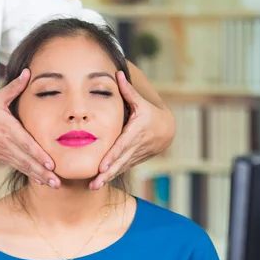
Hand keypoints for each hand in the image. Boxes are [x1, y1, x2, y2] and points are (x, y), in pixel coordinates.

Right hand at [0, 69, 59, 187]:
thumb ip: (14, 87)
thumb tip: (27, 72)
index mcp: (6, 128)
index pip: (26, 143)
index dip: (38, 154)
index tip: (51, 163)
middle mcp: (6, 144)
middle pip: (27, 160)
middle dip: (43, 172)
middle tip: (57, 182)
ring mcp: (3, 153)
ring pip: (24, 167)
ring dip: (39, 177)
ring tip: (54, 185)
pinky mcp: (1, 159)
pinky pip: (18, 168)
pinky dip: (30, 175)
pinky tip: (41, 181)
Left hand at [89, 71, 175, 190]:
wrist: (166, 131)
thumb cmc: (150, 114)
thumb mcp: (141, 102)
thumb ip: (128, 91)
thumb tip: (117, 73)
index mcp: (135, 132)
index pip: (121, 146)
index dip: (112, 156)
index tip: (102, 166)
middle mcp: (135, 146)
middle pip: (119, 162)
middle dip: (107, 173)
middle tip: (94, 183)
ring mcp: (134, 155)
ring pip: (119, 168)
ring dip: (107, 178)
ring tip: (93, 187)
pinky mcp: (132, 160)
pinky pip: (120, 169)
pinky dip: (110, 176)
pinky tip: (98, 183)